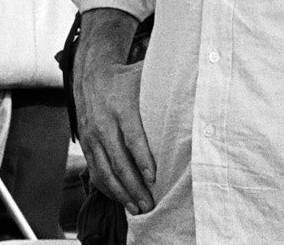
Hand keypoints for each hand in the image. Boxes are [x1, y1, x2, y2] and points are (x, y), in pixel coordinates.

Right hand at [73, 19, 155, 214]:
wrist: (92, 75)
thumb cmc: (126, 77)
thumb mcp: (144, 75)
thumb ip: (166, 81)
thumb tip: (197, 78)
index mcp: (121, 107)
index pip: (132, 137)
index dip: (142, 158)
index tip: (153, 177)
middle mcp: (104, 124)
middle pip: (118, 160)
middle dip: (133, 185)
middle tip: (148, 203)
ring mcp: (92, 136)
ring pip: (104, 170)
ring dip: (120, 192)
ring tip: (136, 208)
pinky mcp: (86, 144)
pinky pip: (95, 171)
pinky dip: (107, 188)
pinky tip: (120, 199)